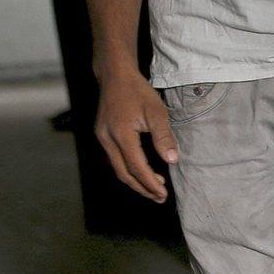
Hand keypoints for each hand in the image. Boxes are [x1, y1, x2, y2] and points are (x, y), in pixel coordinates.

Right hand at [96, 67, 176, 200]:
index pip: (136, 167)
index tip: (163, 194)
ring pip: (117, 168)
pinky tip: (141, 173)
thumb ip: (163, 137)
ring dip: (135, 181)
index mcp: (120, 133)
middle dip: (142, 188)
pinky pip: (114, 159)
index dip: (150, 183)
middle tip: (159, 197)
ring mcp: (101, 137)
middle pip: (123, 173)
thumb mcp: (157, 112)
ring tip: (154, 189)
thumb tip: (171, 160)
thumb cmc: (138, 92)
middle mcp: (106, 138)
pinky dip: (127, 170)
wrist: (115, 76)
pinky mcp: (102, 135)